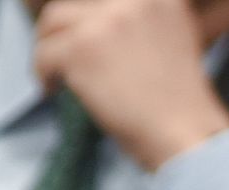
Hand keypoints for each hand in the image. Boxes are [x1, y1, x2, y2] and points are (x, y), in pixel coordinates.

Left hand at [33, 0, 228, 170]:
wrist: (186, 136)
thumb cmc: (181, 106)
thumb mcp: (175, 43)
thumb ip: (144, 24)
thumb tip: (102, 32)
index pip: (104, 1)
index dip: (91, 20)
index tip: (87, 41)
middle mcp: (133, 0)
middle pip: (77, 4)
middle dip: (66, 30)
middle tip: (65, 57)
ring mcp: (105, 22)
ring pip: (53, 20)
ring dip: (48, 45)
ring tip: (54, 73)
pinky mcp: (82, 48)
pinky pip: (44, 52)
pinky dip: (43, 73)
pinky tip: (53, 89)